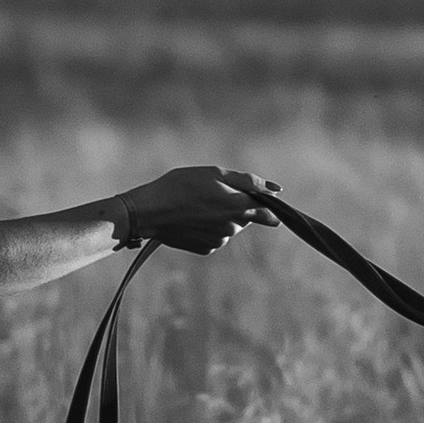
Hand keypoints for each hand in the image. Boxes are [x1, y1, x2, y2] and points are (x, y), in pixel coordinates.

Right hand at [116, 166, 278, 255]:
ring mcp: (219, 240)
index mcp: (238, 206)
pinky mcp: (206, 248)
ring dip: (221, 216)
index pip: (269, 211)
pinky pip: (215, 236)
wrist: (150, 211)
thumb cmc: (180, 186)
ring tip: (197, 204)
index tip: (269, 202)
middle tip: (213, 193)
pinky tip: (192, 217)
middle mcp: (232, 227)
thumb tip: (274, 189)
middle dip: (237, 206)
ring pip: (230, 227)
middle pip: (246, 217)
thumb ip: (247, 182)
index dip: (270, 206)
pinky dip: (208, 227)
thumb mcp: (214, 173)